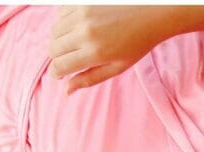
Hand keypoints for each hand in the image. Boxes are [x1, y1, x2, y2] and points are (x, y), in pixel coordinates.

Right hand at [48, 6, 182, 91]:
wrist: (151, 14)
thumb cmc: (137, 44)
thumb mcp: (117, 67)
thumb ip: (90, 78)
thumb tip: (65, 91)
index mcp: (95, 53)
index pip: (59, 66)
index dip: (56, 73)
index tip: (59, 74)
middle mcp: (85, 33)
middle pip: (52, 49)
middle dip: (58, 57)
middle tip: (72, 57)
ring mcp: (82, 15)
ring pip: (53, 32)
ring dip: (61, 39)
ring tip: (79, 41)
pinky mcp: (81, 2)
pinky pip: (60, 14)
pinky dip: (65, 22)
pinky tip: (82, 25)